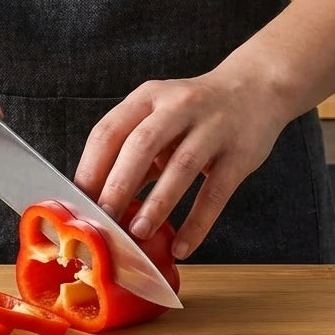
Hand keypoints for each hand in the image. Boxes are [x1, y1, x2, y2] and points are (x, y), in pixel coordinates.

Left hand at [73, 56, 291, 259]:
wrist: (255, 88)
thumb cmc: (194, 113)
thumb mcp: (159, 117)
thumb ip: (133, 153)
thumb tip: (100, 203)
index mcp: (148, 97)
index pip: (109, 131)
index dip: (90, 168)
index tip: (78, 202)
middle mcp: (178, 106)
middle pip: (141, 145)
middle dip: (118, 185)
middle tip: (103, 220)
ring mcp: (212, 128)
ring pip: (180, 166)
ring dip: (157, 204)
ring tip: (138, 233)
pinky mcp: (239, 153)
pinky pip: (215, 192)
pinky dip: (198, 223)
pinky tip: (183, 246)